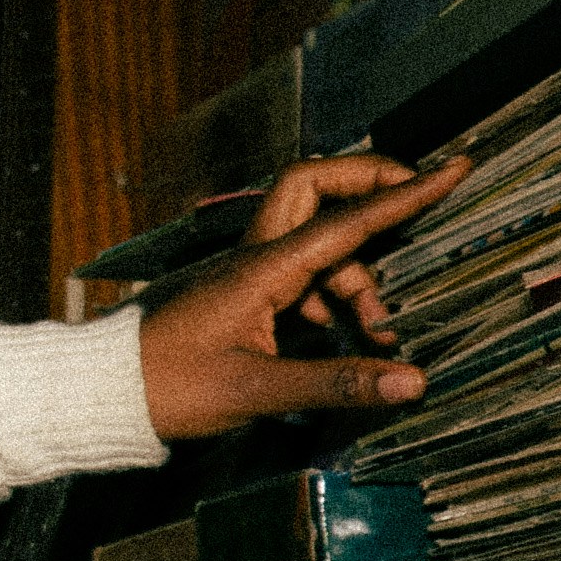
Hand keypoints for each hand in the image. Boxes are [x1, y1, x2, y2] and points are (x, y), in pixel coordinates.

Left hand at [133, 154, 468, 439]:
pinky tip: (344, 343)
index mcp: (261, 267)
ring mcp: (249, 274)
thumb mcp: (256, 390)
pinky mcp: (245, 296)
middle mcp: (256, 258)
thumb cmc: (169, 386)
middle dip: (372, 192)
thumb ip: (336, 384)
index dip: (405, 193)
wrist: (106, 391)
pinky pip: (302, 279)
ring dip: (358, 279)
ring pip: (318, 247)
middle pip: (318, 192)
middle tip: (418, 210)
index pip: (348, 218)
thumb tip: (412, 379)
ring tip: (381, 335)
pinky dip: (333, 301)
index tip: (453, 169)